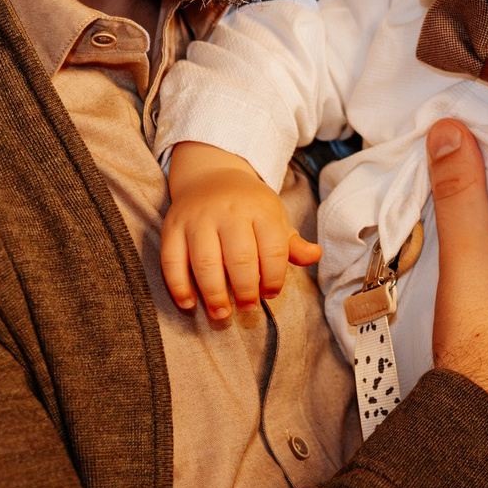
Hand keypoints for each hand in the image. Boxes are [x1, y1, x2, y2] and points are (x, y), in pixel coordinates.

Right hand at [160, 141, 321, 321]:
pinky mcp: (173, 226)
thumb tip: (314, 255)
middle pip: (239, 259)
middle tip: (248, 308)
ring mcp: (198, 218)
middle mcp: (229, 211)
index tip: (270, 294)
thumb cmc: (249, 206)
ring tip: (221, 313)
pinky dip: (179, 285)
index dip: (274, 278)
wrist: (211, 175)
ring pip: (205, 261)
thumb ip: (292, 243)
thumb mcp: (276, 218)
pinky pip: (172, 260)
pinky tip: (189, 303)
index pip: (273, 250)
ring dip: (213, 293)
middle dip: (245, 290)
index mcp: (260, 210)